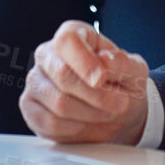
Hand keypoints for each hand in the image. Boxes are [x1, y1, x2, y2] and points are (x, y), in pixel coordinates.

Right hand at [20, 21, 149, 144]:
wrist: (115, 111)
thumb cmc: (121, 84)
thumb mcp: (134, 71)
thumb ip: (122, 64)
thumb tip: (105, 61)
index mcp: (72, 35)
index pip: (68, 41)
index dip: (85, 63)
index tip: (103, 80)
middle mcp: (48, 54)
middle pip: (62, 74)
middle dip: (96, 96)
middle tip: (120, 104)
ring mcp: (35, 81)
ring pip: (58, 103)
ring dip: (91, 114)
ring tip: (107, 114)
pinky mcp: (30, 107)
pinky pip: (50, 123)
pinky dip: (76, 129)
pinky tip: (88, 123)